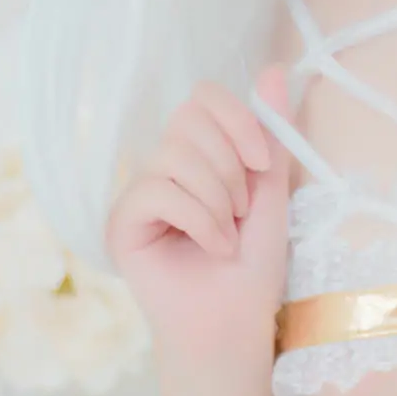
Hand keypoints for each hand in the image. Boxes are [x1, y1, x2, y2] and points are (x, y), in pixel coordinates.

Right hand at [105, 77, 292, 368]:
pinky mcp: (121, 223)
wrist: (236, 325)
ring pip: (174, 156)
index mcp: (196, 155)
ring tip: (227, 237)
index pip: (202, 98)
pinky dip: (199, 220)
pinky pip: (157, 190)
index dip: (238, 121)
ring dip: (217, 200)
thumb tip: (274, 70)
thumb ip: (271, 135)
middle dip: (230, 168)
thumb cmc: (253, 267)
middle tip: (240, 213)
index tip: (264, 165)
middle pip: (187, 120)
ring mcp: (137, 194)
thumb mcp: (271, 192)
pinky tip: (213, 248)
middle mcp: (161, 167)